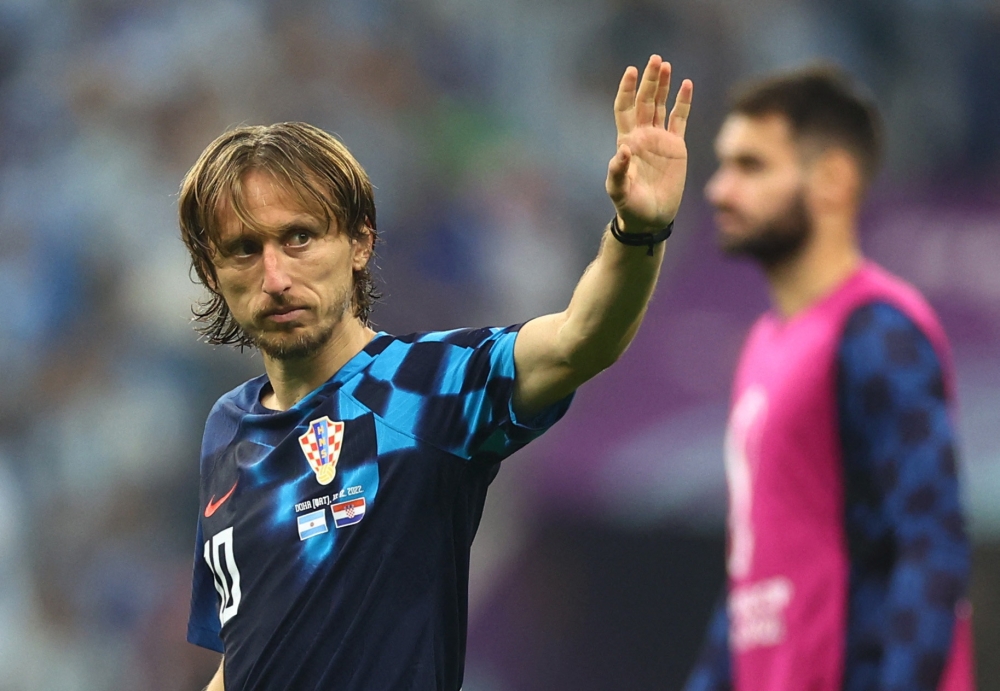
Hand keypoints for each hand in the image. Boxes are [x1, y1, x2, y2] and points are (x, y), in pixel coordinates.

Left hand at [605, 55, 692, 233]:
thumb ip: (617, 172)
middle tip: (655, 60)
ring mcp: (660, 139)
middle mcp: (643, 136)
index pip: (625, 108)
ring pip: (661, 105)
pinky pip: (680, 119)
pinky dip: (683, 102)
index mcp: (627, 141)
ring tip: (666, 65)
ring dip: (663, 86)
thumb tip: (623, 150)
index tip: (631, 71)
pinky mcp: (676, 146)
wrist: (650, 218)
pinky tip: (686, 84)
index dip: (627, 90)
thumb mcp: (619, 191)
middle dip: (649, 80)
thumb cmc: (630, 206)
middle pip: (645, 101)